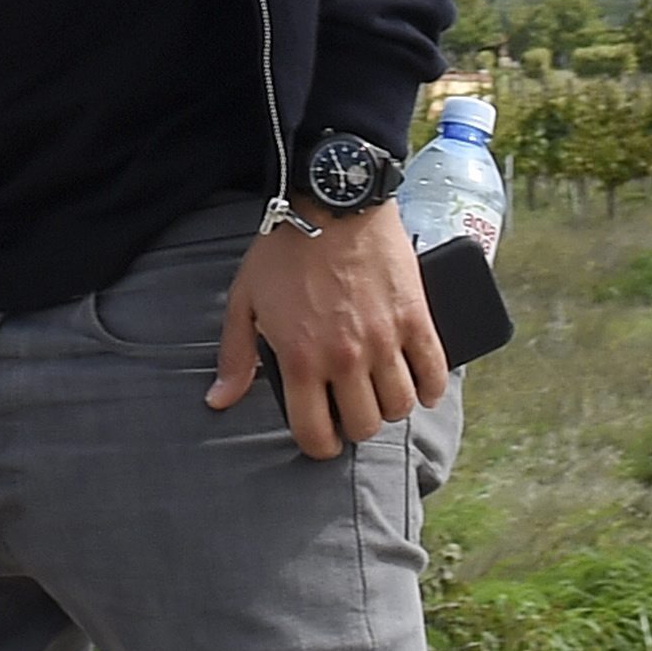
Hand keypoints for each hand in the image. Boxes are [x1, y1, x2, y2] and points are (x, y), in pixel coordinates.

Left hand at [207, 207, 449, 459]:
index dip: (318, 445)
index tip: (321, 438)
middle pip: (364, 425)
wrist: (332, 205)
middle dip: (354, 426)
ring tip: (378, 393)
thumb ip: (235, 356)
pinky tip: (416, 385)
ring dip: (389, 407)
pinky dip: (428, 389)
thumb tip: (218, 400)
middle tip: (349, 409)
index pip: (315, 432)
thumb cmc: (284, 253)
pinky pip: (433, 375)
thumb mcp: (245, 302)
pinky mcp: (416, 321)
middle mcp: (345, 357)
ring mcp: (385, 341)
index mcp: (300, 358)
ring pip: (400, 407)